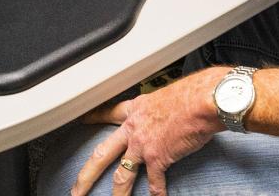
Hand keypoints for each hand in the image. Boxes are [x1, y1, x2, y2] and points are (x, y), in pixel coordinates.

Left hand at [71, 67, 225, 195]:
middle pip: (102, 154)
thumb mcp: (167, 94)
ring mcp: (143, 145)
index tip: (83, 120)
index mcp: (137, 109)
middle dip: (86, 175)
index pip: (109, 112)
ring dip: (118, 194)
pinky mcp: (158, 159)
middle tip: (76, 189)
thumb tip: (167, 111)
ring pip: (122, 176)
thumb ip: (160, 107)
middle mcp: (135, 128)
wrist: (202, 99)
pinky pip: (154, 184)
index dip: (94, 117)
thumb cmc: (191, 92)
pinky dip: (156, 194)